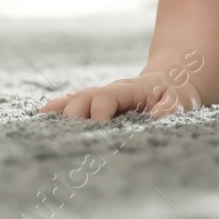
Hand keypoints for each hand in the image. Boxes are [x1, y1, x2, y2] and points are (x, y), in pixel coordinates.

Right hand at [36, 73, 201, 121]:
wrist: (173, 81)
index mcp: (128, 90)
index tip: (97, 129)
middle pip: (83, 98)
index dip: (99, 111)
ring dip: (57, 114)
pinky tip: (37, 124)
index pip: (106, 97)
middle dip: (72, 115)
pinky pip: (70, 106)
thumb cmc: (177, 95)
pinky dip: (54, 113)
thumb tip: (157, 116)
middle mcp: (108, 92)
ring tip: (39, 129)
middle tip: (65, 137)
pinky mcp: (94, 106)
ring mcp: (98, 98)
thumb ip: (170, 107)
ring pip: (73, 102)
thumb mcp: (180, 100)